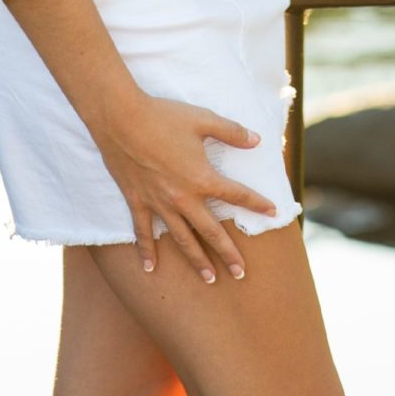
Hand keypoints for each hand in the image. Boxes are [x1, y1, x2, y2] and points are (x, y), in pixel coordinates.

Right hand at [94, 92, 278, 281]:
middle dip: (228, 254)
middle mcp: (183, 198)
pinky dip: (146, 251)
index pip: (236, 194)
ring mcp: (159, 204)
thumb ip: (231, 131)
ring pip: (182, 239)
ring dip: (197, 260)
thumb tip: (257, 140)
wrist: (121, 118)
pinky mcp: (137, 202)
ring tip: (209, 279)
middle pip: (211, 231)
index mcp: (202, 178)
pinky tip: (150, 269)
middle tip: (241, 274)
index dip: (256, 203)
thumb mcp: (202, 119)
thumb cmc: (163, 116)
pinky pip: (143, 232)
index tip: (273, 213)